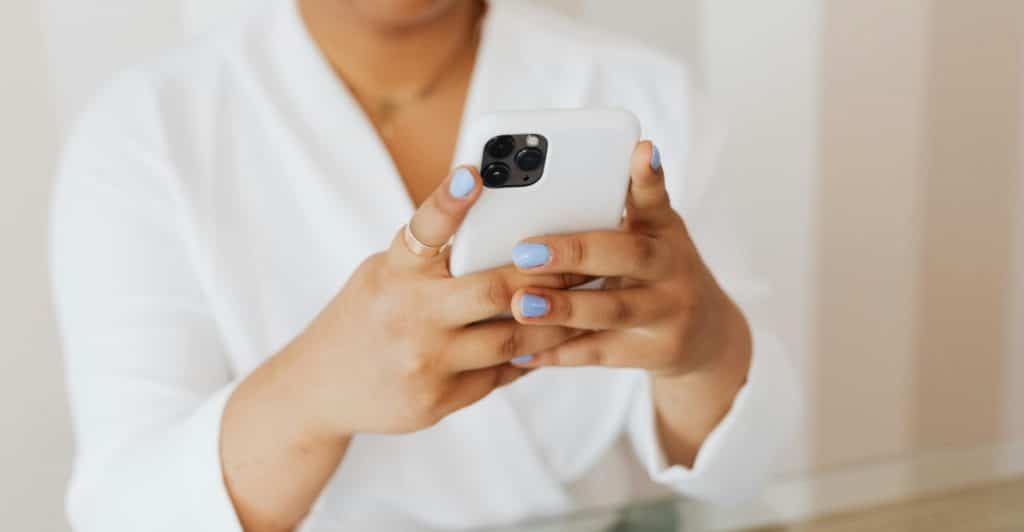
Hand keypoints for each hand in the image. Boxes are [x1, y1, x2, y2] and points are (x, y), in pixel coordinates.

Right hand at [285, 167, 582, 436]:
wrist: (319, 388)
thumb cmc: (365, 316)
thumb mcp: (385, 274)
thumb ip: (433, 258)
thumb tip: (503, 229)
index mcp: (393, 272)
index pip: (423, 229)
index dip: (449, 199)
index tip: (475, 171)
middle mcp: (408, 315)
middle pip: (494, 290)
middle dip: (547, 274)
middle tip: (586, 258)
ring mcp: (425, 362)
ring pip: (512, 339)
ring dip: (556, 320)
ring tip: (587, 302)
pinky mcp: (439, 400)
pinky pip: (502, 373)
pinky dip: (532, 354)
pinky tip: (556, 340)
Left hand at [507, 142, 750, 379]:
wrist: (705, 335)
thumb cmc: (656, 270)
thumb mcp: (649, 234)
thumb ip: (612, 211)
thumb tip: (544, 189)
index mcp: (663, 229)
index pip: (655, 197)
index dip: (648, 175)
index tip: (641, 150)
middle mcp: (671, 267)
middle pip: (627, 255)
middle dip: (575, 253)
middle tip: (525, 252)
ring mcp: (667, 312)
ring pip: (612, 309)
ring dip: (563, 308)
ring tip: (521, 304)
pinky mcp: (654, 352)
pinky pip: (600, 352)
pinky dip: (559, 352)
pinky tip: (522, 351)